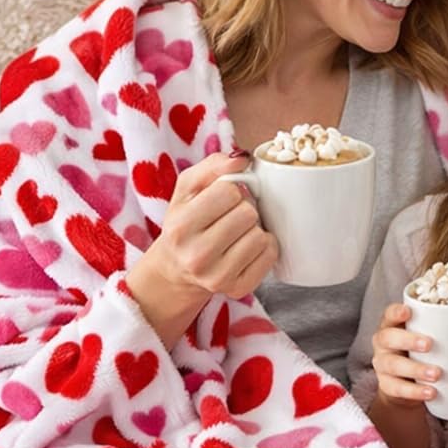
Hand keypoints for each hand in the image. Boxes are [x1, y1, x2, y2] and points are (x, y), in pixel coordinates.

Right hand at [142, 152, 277, 300]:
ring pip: (260, 236)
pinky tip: (246, 248)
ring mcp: (218, 277)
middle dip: (243, 209)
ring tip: (237, 233)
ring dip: (254, 229)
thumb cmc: (186, 222)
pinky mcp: (238, 289)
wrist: (176, 269)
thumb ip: (212, 166)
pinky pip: (270, 255)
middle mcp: (197, 255)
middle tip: (231, 217)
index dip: (230, 190)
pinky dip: (264, 247)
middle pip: (248, 213)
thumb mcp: (187, 189)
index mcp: (181, 226)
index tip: (222, 199)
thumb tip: (241, 159)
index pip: (228, 192)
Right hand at [371, 303, 440, 408]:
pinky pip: (398, 388)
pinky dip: (415, 391)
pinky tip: (430, 392)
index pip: (389, 315)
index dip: (396, 312)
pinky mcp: (386, 385)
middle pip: (388, 338)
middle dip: (408, 340)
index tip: (408, 312)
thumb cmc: (421, 353)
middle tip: (429, 344)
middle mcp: (384, 344)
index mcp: (392, 326)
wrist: (406, 386)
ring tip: (437, 374)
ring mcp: (382, 365)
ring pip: (393, 365)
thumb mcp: (427, 338)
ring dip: (416, 369)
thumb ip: (441, 330)